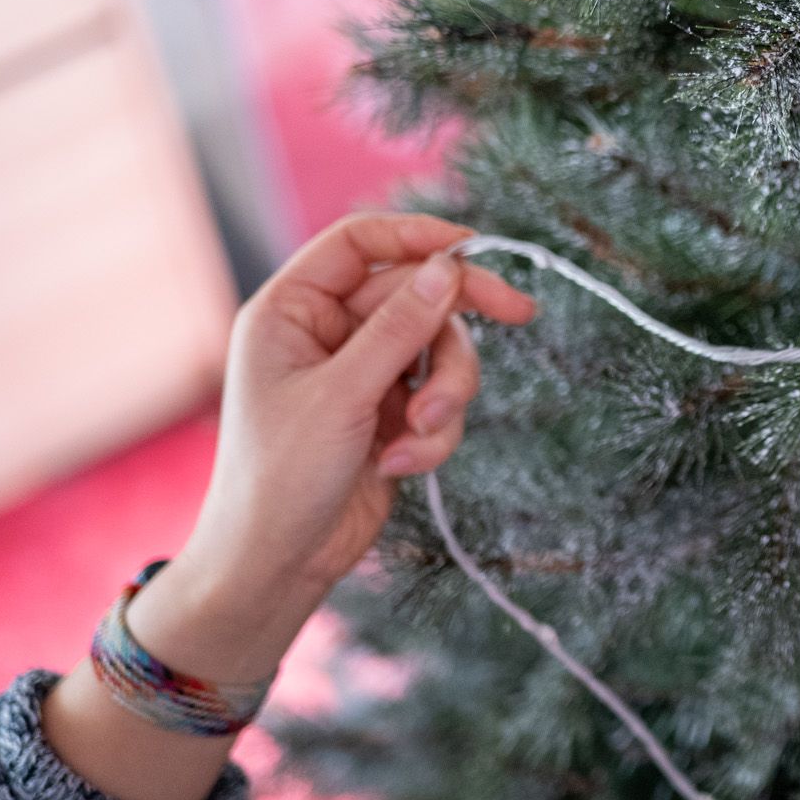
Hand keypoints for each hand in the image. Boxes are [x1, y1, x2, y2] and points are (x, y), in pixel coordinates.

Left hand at [131, 213, 534, 680]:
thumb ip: (398, 329)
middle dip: (453, 330)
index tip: (474, 248)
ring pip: (438, 351)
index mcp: (293, 311)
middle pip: (416, 295)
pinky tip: (402, 465)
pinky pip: (440, 400)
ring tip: (420, 435)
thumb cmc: (281, 477)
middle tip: (522, 312)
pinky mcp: (390, 413)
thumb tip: (447, 267)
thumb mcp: (343, 396)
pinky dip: (434, 434)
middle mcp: (327, 333)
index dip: (417, 236)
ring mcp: (362, 374)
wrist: (278, 564)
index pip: (360, 242)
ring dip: (445, 395)